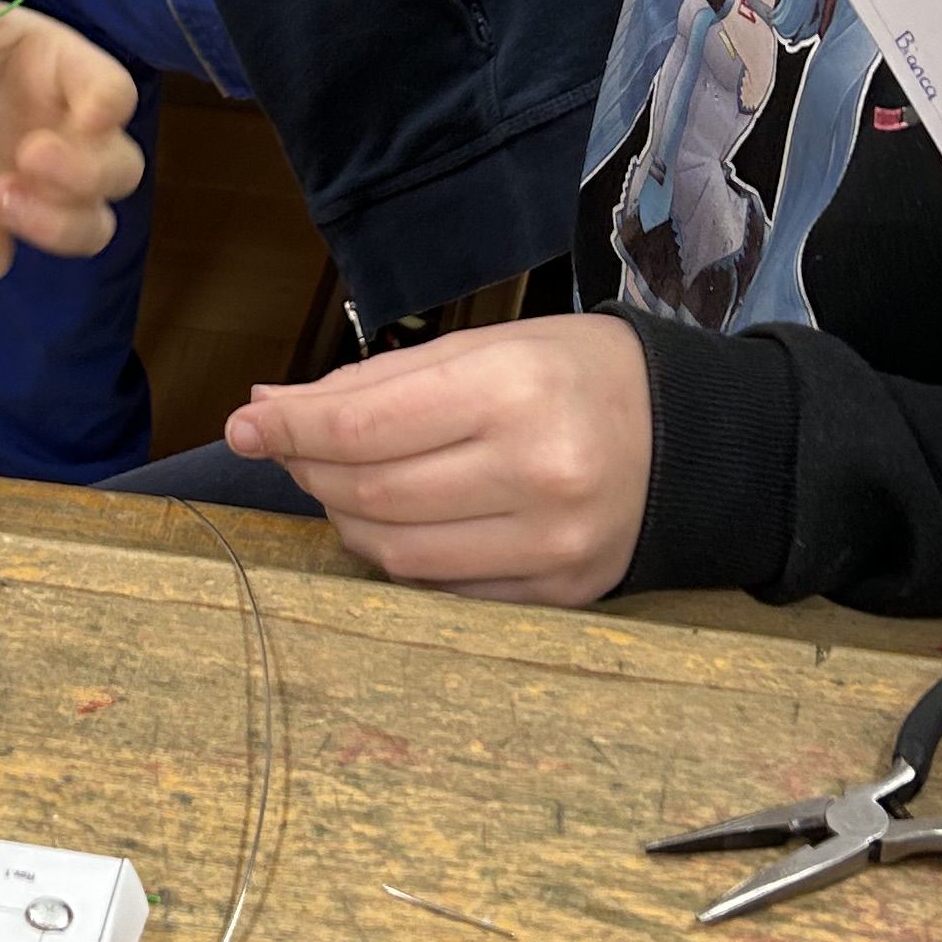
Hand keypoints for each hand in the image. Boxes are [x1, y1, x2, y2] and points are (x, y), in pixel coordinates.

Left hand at [0, 0, 142, 279]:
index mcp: (61, 70)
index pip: (112, 91)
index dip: (108, 108)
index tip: (85, 117)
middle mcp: (61, 134)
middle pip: (120, 170)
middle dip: (86, 175)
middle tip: (26, 158)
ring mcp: (30, 189)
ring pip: (87, 230)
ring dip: (55, 226)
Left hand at [226, 315, 653, 605]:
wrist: (699, 442)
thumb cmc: (583, 376)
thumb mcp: (492, 345)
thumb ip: (381, 381)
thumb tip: (270, 407)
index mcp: (516, 391)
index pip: (367, 424)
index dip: (291, 427)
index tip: (243, 424)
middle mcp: (536, 473)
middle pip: (374, 493)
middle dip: (312, 470)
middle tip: (290, 448)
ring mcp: (549, 546)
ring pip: (398, 553)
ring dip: (346, 518)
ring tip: (339, 482)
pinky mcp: (556, 595)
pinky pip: (442, 588)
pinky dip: (400, 556)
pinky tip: (395, 522)